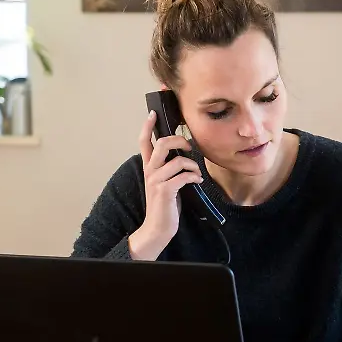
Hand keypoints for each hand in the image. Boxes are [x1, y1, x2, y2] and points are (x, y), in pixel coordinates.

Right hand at [128, 110, 203, 260]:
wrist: (158, 228)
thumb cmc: (165, 205)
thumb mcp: (165, 183)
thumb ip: (169, 168)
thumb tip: (185, 154)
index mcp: (149, 167)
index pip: (144, 141)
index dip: (148, 126)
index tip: (153, 113)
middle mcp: (150, 171)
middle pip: (163, 143)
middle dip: (180, 140)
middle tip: (190, 147)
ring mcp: (156, 181)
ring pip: (177, 160)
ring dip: (192, 164)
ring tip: (197, 172)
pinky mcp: (165, 191)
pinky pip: (183, 176)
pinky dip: (194, 176)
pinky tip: (197, 181)